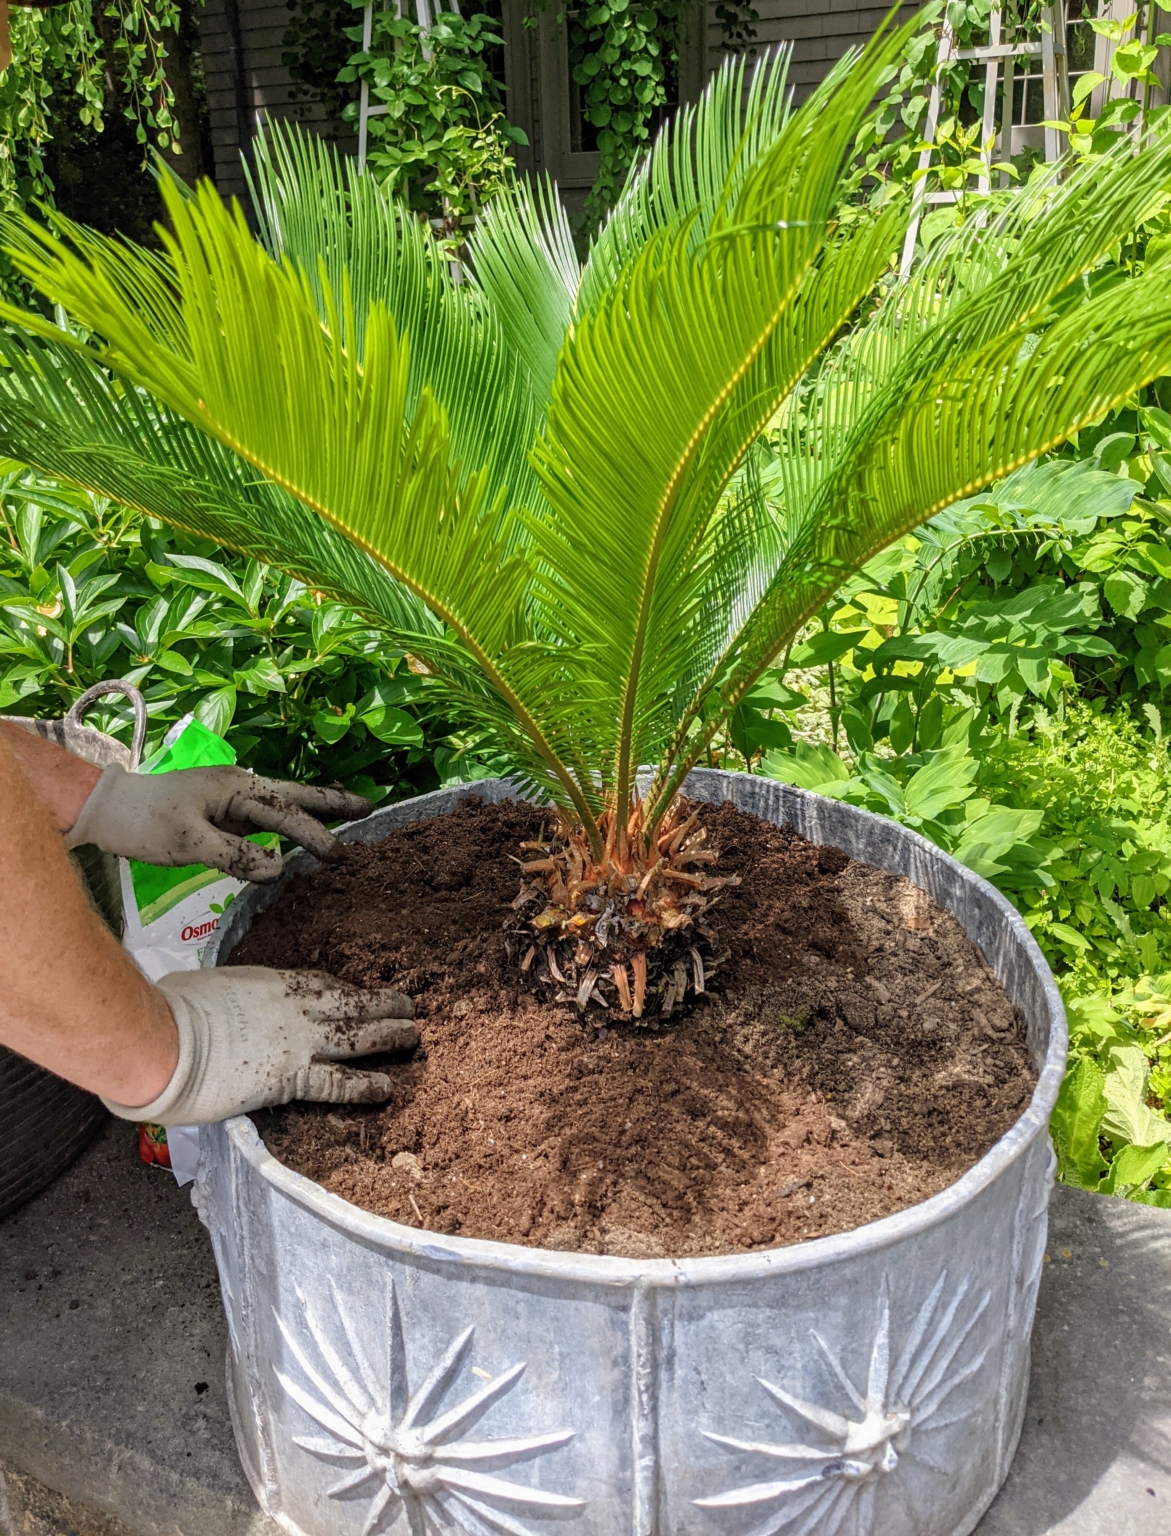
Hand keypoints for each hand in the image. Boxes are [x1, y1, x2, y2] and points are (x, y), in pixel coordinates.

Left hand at [64, 764, 370, 880]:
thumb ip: (234, 855)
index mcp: (235, 788)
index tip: (338, 855)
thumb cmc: (144, 822)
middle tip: (370, 808)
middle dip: (332, 803)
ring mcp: (231, 800)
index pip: (284, 812)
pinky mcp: (223, 813)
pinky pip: (265, 818)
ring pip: (283, 804)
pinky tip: (301, 833)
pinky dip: (290, 822)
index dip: (313, 833)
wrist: (107, 808)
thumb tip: (278, 871)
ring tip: (350, 816)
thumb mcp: (187, 842)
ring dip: (315, 810)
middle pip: (295, 795)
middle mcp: (239, 788)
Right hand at [102, 968, 416, 1125]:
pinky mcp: (293, 1078)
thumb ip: (220, 998)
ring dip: (388, 1036)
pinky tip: (387, 1089)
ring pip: (357, 1036)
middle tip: (408, 1005)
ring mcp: (298, 1041)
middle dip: (381, 1004)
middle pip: (351, 1003)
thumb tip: (209, 1004)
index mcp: (271, 983)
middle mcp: (294, 1008)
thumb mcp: (203, 987)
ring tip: (413, 1037)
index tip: (359, 994)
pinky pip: (339, 1082)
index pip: (320, 984)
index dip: (345, 991)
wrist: (166, 1039)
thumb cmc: (172, 1009)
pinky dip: (365, 1085)